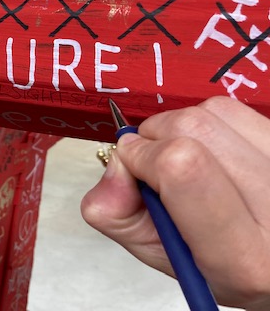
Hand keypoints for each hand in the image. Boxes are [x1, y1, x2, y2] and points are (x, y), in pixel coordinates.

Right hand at [81, 96, 269, 310]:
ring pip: (216, 112)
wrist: (267, 256)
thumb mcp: (157, 254)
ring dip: (183, 126)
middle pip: (195, 128)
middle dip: (155, 136)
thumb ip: (116, 214)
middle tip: (155, 164)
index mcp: (240, 258)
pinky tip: (215, 152)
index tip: (132, 166)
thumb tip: (117, 165)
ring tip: (188, 159)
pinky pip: (238, 109)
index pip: (182, 168)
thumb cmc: (215, 262)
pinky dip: (212, 121)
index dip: (142, 156)